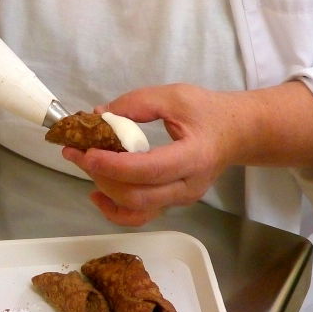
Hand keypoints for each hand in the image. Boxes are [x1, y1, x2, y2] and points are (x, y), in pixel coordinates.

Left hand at [62, 84, 236, 226]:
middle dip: (102, 176)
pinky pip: (140, 215)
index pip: (150, 170)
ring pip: (136, 209)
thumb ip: (136, 103)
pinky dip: (115, 209)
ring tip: (87, 165)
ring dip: (105, 190)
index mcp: (194, 157)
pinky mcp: (172, 203)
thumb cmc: (207, 111)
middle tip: (77, 152)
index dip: (114, 165)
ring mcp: (181, 199)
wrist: (236, 133)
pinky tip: (97, 193)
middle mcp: (188, 186)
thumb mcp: (174, 96)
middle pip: (138, 196)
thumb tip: (98, 115)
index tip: (86, 151)